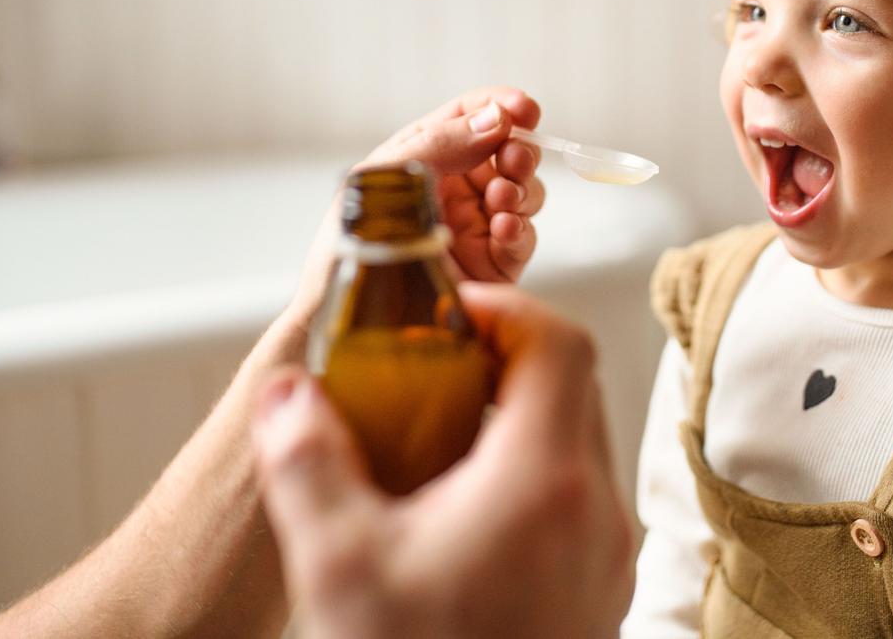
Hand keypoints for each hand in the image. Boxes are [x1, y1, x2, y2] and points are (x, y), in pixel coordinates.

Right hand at [253, 284, 635, 638]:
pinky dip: (530, 470)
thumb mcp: (340, 568)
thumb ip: (308, 464)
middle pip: (573, 382)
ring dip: (518, 415)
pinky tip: (462, 507)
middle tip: (432, 364)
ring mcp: (607, 551)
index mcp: (543, 481)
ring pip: (579, 437)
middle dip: (503, 356)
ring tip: (438, 433)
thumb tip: (285, 392)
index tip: (443, 315)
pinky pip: (577, 492)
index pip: (558, 341)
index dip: (502, 307)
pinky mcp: (601, 586)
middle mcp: (593, 508)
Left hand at [359, 87, 544, 283]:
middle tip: (513, 158)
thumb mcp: (386, 176)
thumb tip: (494, 118)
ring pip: (526, 192)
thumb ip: (441, 143)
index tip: (525, 110)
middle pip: (510, 151)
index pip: (472, 116)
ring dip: (522, 189)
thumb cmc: (353, 237)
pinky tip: (504, 228)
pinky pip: (523, 238)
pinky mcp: (494, 262)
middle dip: (520, 150)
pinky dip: (520, 229)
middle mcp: (459, 185)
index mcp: (430, 154)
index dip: (502, 106)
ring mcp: (479, 222)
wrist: (354, 306)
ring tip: (500, 199)